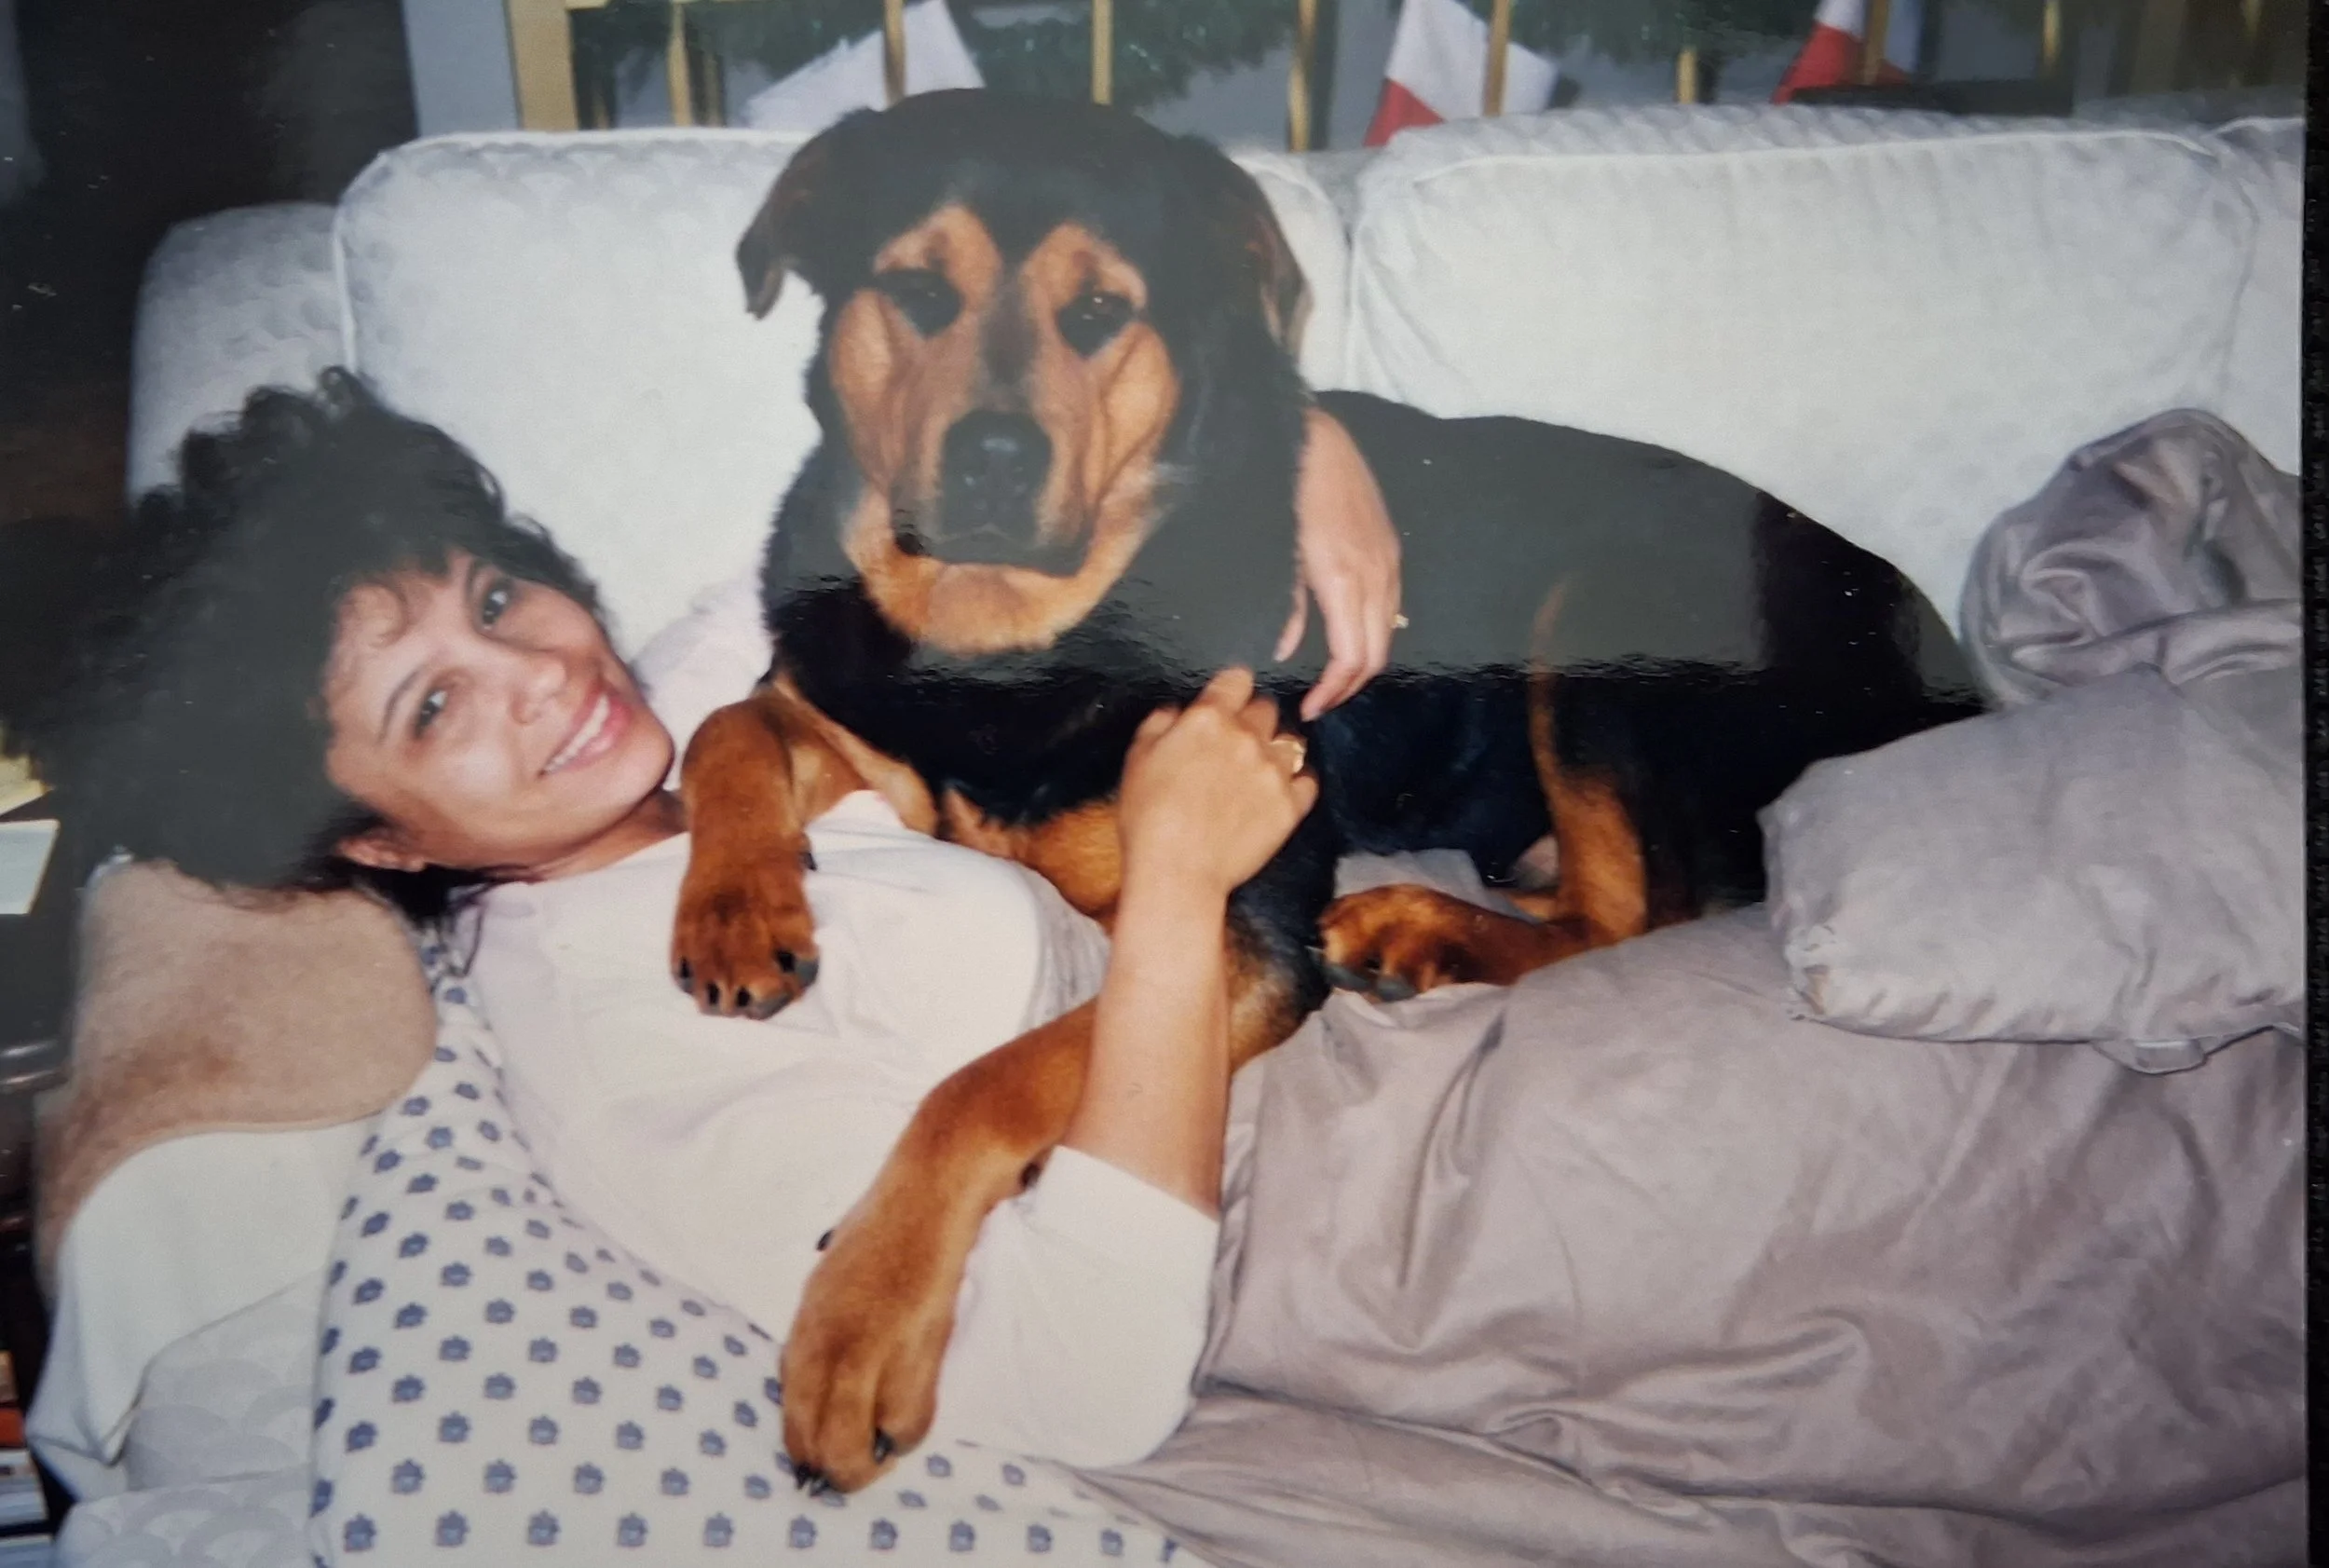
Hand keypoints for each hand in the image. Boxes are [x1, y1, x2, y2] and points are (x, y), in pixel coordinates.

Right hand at [1119, 668, 1316, 902]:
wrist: (1177, 872)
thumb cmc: (1149, 819)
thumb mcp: (1137, 759)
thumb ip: (1159, 724)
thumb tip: (1175, 712)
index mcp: (1208, 719)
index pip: (1237, 679)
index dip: (1232, 688)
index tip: (1228, 699)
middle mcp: (1246, 737)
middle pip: (1266, 708)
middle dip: (1252, 721)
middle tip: (1235, 745)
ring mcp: (1273, 771)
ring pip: (1290, 742)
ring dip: (1275, 751)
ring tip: (1257, 773)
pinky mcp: (1291, 806)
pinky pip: (1307, 782)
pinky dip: (1296, 784)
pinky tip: (1277, 795)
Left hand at [1279, 407, 1400, 721]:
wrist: (1313, 440)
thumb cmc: (1287, 494)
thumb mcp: (1279, 556)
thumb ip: (1290, 608)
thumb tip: (1285, 651)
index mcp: (1344, 582)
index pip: (1352, 658)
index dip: (1333, 691)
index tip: (1311, 707)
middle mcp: (1376, 575)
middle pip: (1376, 654)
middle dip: (1350, 686)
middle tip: (1322, 700)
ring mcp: (1388, 561)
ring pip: (1387, 631)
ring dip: (1364, 661)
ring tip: (1334, 676)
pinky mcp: (1390, 547)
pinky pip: (1390, 604)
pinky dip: (1373, 630)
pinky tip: (1350, 633)